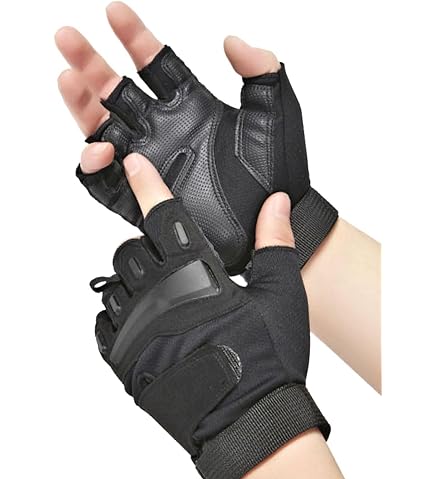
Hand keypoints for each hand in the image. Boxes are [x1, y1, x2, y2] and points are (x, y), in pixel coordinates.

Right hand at [56, 1, 336, 273]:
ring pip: (104, 131)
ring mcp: (153, 163)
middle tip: (68, 38)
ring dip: (82, 107)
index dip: (134, 37)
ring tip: (69, 80)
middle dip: (91, 64)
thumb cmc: (281, 172)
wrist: (276, 220)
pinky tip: (98, 147)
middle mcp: (166, 131)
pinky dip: (94, 165)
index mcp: (192, 106)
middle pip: (118, 92)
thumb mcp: (275, 113)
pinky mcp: (146, 198)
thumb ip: (261, 71)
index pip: (154, 65)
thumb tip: (231, 40)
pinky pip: (107, 182)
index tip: (115, 13)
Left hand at [89, 152, 328, 478]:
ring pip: (113, 283)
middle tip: (172, 264)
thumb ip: (274, 242)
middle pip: (129, 248)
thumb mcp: (281, 293)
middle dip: (146, 246)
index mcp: (195, 275)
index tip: (134, 164)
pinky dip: (117, 315)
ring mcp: (136, 331)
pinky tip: (145, 322)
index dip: (148, 184)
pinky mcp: (125, 362)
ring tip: (163, 296)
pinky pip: (103, 324)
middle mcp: (158, 298)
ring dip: (133, 280)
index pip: (164, 216)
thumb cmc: (269, 357)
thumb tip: (275, 202)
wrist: (250, 421)